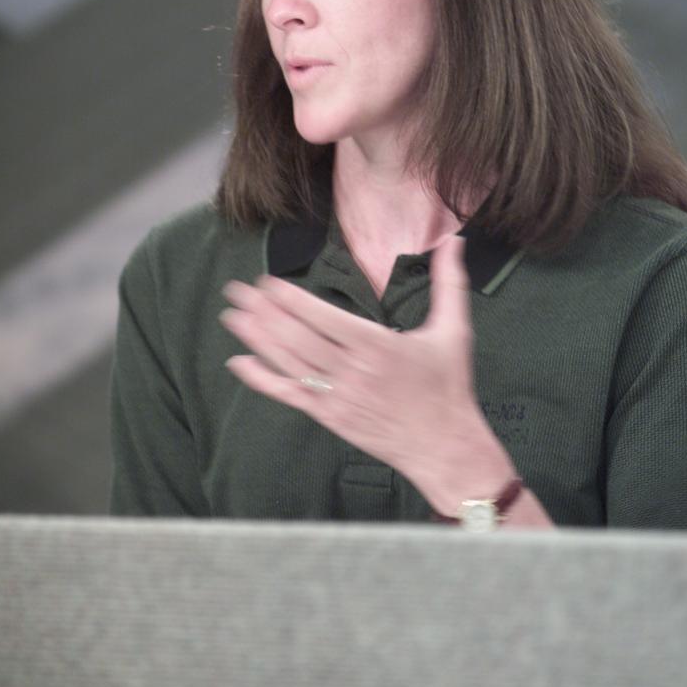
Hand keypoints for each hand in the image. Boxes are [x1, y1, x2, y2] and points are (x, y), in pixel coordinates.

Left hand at [219, 235, 513, 509]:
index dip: (291, 300)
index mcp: (378, 345)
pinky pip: (289, 395)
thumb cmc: (449, 386)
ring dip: (257, 339)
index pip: (323, 318)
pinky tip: (239, 362)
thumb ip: (448, 283)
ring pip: (289, 364)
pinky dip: (262, 380)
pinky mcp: (330, 417)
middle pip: (297, 338)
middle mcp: (352, 371)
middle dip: (263, 312)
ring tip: (232, 317)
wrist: (444, 446)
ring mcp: (338, 396)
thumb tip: (453, 241)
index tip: (267, 283)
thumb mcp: (454, 330)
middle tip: (236, 291)